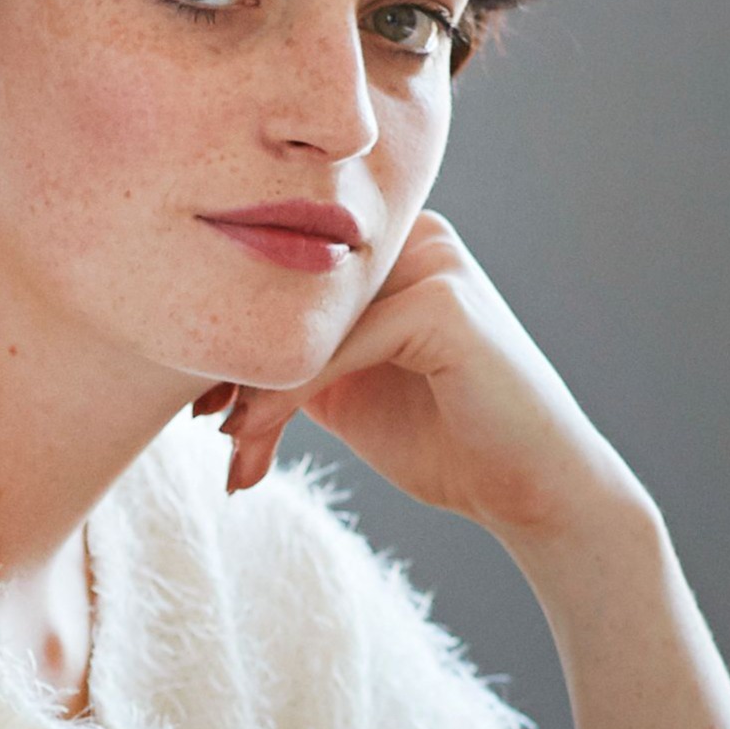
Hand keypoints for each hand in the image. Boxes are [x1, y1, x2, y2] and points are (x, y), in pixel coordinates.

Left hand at [197, 214, 647, 555]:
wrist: (531, 492)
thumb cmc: (444, 442)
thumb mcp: (345, 388)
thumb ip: (292, 353)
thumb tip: (197, 353)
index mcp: (394, 247)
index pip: (293, 273)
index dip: (236, 333)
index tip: (198, 401)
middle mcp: (414, 236)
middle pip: (294, 288)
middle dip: (238, 363)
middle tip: (202, 425)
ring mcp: (434, 260)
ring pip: (308, 319)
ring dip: (254, 388)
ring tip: (231, 448)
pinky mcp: (443, 301)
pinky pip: (338, 346)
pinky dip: (286, 396)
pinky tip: (254, 438)